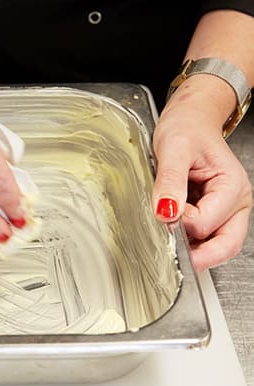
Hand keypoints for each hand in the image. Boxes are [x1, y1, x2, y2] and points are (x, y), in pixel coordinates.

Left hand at [152, 75, 252, 270]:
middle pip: (224, 246)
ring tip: (169, 228)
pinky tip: (174, 227)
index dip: (180, 223)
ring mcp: (227, 212)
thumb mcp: (173, 150)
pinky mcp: (214, 215)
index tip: (162, 210)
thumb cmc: (186, 129)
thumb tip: (166, 214)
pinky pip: (204, 239)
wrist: (189, 120)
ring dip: (191, 247)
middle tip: (167, 245)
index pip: (205, 224)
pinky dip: (188, 241)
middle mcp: (236, 203)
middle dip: (195, 252)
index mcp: (232, 187)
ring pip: (215, 248)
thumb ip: (169, 183)